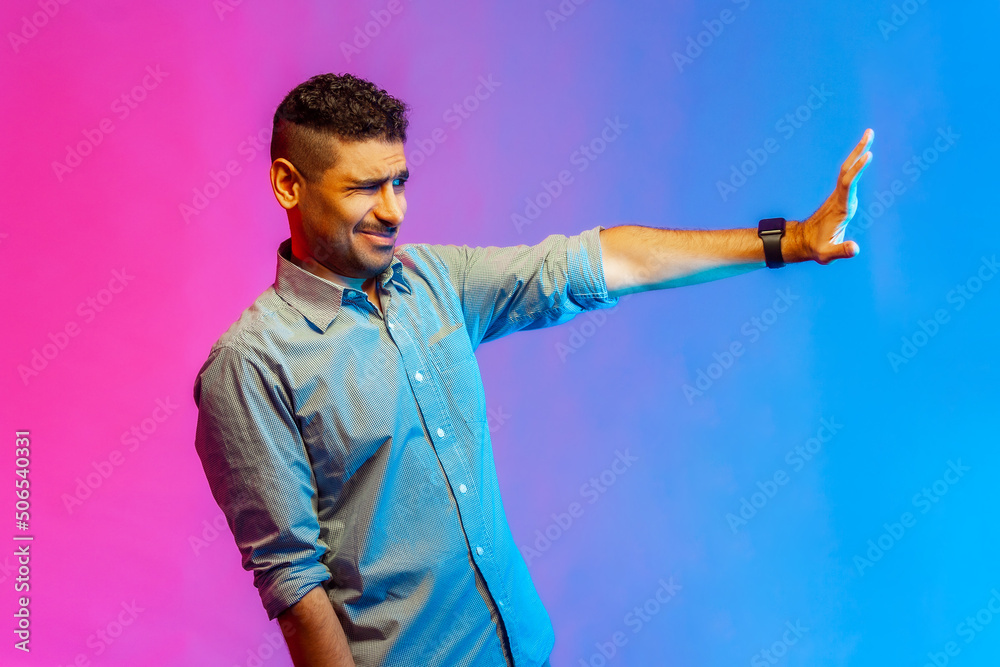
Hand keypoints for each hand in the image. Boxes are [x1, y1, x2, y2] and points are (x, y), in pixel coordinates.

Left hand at [796, 128, 873, 264]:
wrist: (803, 242)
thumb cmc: (816, 248)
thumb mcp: (827, 254)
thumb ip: (841, 251)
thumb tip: (855, 248)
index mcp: (840, 208)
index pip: (848, 185)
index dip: (857, 170)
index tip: (866, 155)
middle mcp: (839, 198)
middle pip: (847, 170)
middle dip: (858, 151)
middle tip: (869, 132)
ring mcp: (838, 196)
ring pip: (847, 170)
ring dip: (858, 152)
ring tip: (869, 135)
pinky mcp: (840, 197)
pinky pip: (848, 175)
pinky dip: (856, 163)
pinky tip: (863, 154)